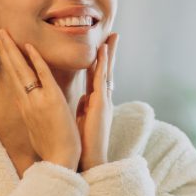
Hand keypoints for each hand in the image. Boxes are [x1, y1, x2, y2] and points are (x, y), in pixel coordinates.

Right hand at [0, 29, 81, 169]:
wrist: (60, 161)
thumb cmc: (52, 148)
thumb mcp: (37, 128)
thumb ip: (33, 113)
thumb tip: (27, 106)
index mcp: (25, 106)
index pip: (13, 78)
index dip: (6, 60)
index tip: (1, 45)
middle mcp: (27, 101)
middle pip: (12, 70)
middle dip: (4, 49)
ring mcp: (37, 100)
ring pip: (22, 69)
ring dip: (12, 49)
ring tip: (2, 31)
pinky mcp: (51, 101)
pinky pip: (42, 76)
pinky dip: (36, 60)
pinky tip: (28, 46)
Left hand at [76, 33, 118, 170]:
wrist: (88, 160)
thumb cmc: (82, 144)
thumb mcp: (81, 121)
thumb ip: (83, 108)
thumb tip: (82, 99)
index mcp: (96, 103)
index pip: (98, 77)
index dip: (100, 62)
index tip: (102, 47)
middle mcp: (102, 100)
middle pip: (106, 71)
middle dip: (109, 53)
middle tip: (113, 35)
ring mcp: (103, 101)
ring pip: (106, 72)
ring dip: (109, 54)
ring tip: (111, 38)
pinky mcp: (101, 105)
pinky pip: (102, 80)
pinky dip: (102, 65)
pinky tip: (103, 52)